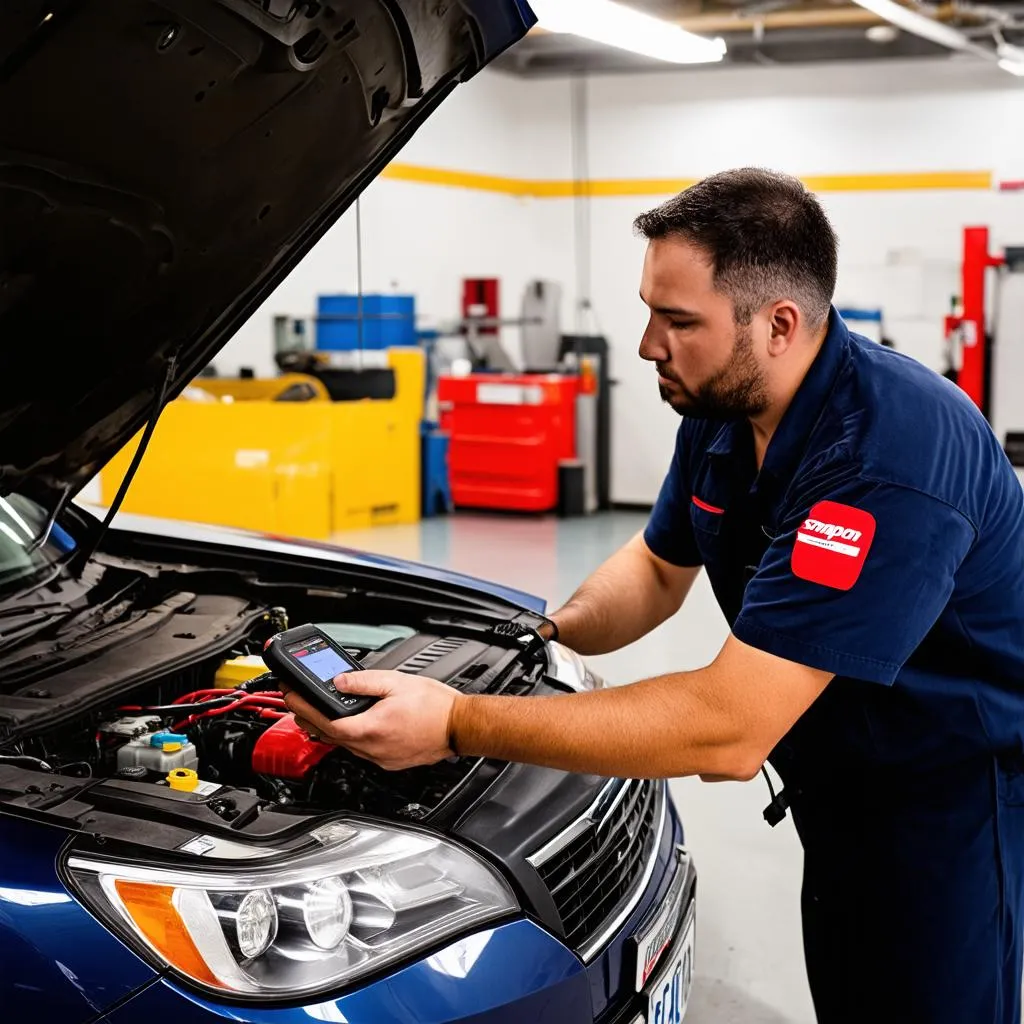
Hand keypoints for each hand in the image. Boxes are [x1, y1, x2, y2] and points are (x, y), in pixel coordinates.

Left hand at [279, 671, 460, 770]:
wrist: (459, 727)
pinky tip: (349, 724)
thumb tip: (339, 680)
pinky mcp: (388, 761)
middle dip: (307, 717)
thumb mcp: (396, 682)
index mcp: (369, 728)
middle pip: (327, 735)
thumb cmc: (435, 707)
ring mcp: (379, 758)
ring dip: (327, 727)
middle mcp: (371, 748)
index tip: (291, 694)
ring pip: (342, 744)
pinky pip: (359, 750)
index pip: (323, 720)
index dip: (302, 707)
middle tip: (296, 701)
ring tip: (317, 711)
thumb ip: (363, 680)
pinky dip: (348, 736)